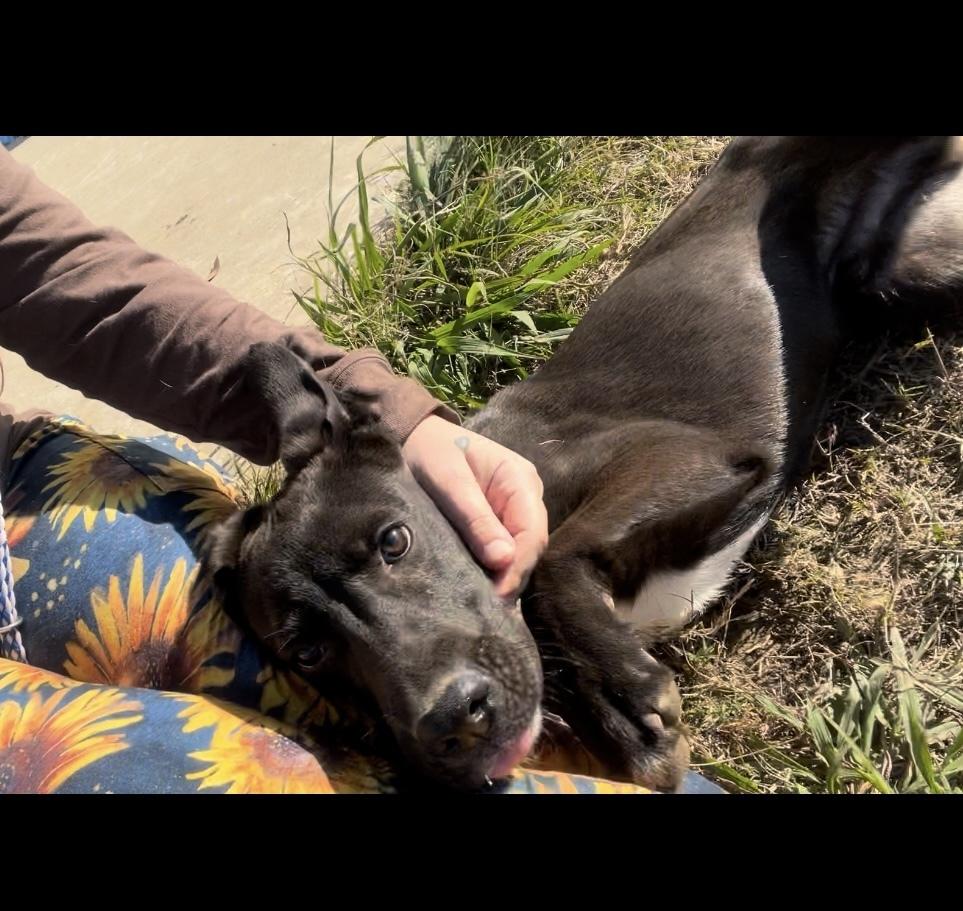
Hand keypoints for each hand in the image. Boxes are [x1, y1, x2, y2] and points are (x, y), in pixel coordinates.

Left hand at [402, 415, 548, 599]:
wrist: (412, 437)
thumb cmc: (430, 452)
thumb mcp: (448, 481)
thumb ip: (475, 518)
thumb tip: (503, 560)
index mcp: (520, 479)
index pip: (532, 532)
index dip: (518, 567)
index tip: (497, 596)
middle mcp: (524, 498)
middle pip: (529, 548)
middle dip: (510, 578)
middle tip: (485, 609)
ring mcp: (512, 513)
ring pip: (517, 555)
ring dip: (501, 579)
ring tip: (480, 605)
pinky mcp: (496, 525)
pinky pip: (502, 553)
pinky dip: (492, 573)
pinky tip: (478, 591)